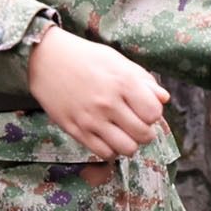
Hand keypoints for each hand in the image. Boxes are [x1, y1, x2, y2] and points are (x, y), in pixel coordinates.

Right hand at [24, 21, 167, 159]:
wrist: (46, 60)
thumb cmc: (85, 57)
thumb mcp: (117, 61)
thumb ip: (143, 80)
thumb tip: (164, 98)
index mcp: (122, 82)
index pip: (154, 113)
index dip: (153, 114)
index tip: (145, 109)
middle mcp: (108, 103)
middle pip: (143, 135)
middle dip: (145, 132)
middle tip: (137, 124)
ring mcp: (91, 119)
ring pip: (126, 149)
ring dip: (130, 144)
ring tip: (124, 134)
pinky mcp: (76, 130)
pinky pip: (104, 153)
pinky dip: (111, 150)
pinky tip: (108, 137)